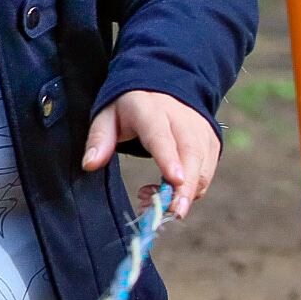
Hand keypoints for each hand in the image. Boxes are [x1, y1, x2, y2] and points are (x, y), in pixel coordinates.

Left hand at [81, 90, 219, 219]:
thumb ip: (99, 139)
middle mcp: (181, 119)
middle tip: (174, 213)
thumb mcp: (107, 116)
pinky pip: (205, 173)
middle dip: (186, 187)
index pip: (161, 135)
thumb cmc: (130, 107)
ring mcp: (200, 130)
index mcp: (151, 110)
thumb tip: (89, 165)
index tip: (174, 179)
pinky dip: (191, 190)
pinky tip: (168, 192)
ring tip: (157, 205)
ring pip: (202, 166)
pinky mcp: (211, 143)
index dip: (168, 158)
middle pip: (190, 154)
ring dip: (185, 193)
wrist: (164, 86)